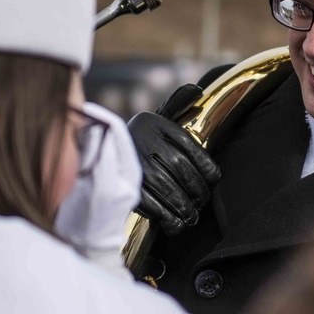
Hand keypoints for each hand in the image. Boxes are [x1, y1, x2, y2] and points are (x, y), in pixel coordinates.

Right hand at [54, 102, 140, 270]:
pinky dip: (74, 145)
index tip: (78, 107)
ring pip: (92, 139)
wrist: (82, 246)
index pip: (116, 128)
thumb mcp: (100, 189)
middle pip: (104, 130)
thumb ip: (102, 159)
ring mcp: (106, 170)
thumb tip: (99, 130)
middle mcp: (120, 166)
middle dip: (86, 123)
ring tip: (65, 140)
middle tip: (66, 123)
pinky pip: (84, 151)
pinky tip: (64, 152)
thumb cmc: (92, 223)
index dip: (98, 115)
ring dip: (78, 134)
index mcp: (128, 167)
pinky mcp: (91, 174)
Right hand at [128, 88, 221, 237]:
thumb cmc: (140, 136)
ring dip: (185, 207)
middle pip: (182, 170)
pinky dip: (167, 217)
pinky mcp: (126, 185)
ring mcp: (135, 165)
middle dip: (198, 190)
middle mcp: (146, 143)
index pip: (190, 147)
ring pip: (169, 189)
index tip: (214, 179)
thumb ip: (178, 103)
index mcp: (157, 126)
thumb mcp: (156, 117)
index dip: (207, 166)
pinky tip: (175, 223)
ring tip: (192, 216)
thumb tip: (196, 90)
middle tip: (202, 201)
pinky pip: (151, 205)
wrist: (100, 149)